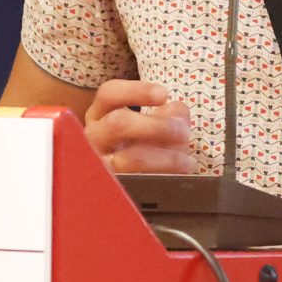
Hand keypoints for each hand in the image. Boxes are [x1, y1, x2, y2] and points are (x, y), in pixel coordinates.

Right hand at [84, 80, 198, 175]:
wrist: (124, 186)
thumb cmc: (140, 147)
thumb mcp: (152, 125)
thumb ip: (168, 114)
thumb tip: (178, 110)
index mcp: (100, 114)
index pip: (109, 94)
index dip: (136, 91)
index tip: (163, 94)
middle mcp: (94, 137)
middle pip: (118, 123)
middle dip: (156, 126)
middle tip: (183, 131)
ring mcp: (99, 165)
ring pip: (128, 159)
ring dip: (165, 158)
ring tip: (187, 161)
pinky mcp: (111, 189)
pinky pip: (137, 185)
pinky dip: (163, 178)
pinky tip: (178, 176)